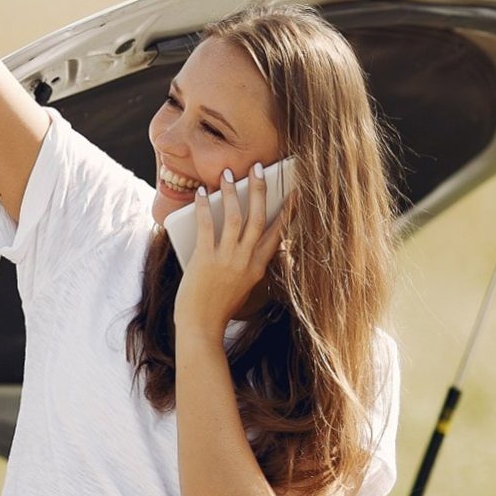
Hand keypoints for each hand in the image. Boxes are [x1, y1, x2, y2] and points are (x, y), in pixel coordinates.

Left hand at [175, 162, 289, 333]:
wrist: (201, 328)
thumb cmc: (218, 309)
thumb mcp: (243, 288)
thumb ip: (246, 265)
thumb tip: (243, 240)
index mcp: (258, 268)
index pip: (277, 233)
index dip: (287, 211)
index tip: (295, 192)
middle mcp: (246, 261)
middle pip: (258, 218)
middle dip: (260, 190)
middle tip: (259, 167)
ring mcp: (227, 260)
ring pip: (235, 218)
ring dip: (231, 192)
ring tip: (228, 174)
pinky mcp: (206, 259)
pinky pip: (207, 226)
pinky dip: (204, 207)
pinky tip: (201, 193)